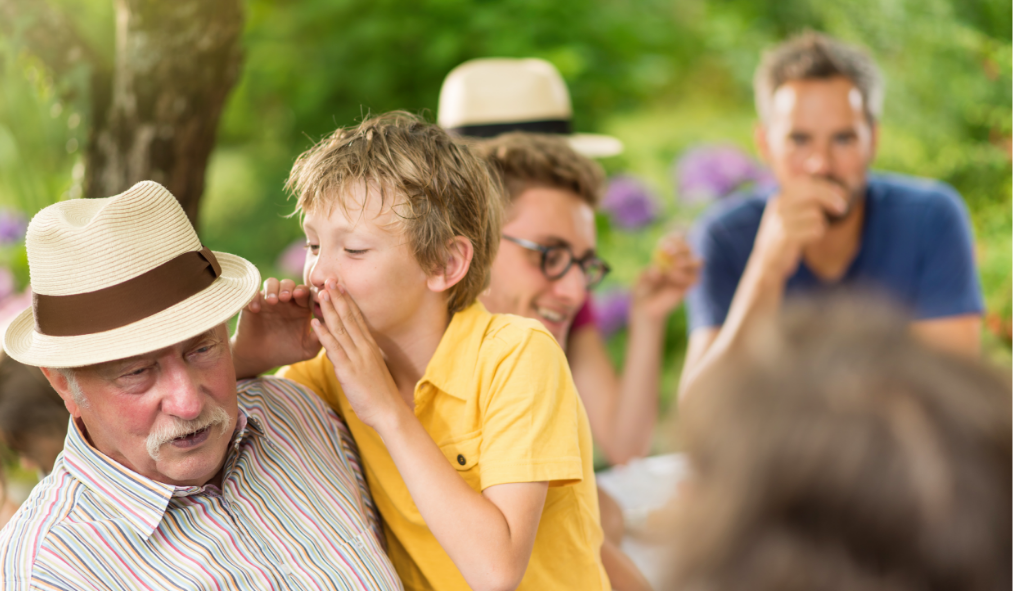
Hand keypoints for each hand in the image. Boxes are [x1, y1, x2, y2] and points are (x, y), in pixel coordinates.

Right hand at [231, 278, 320, 377]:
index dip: (315, 295)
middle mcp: (288, 301)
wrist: (260, 358)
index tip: (318, 298)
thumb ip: (320, 338)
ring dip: (275, 289)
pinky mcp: (254, 302)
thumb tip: (332, 327)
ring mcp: (270, 300)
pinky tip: (256, 309)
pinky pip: (253, 293)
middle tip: (293, 295)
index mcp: (305, 308)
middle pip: (294, 285)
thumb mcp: (307, 348)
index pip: (312, 295)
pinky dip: (254, 298)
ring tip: (274, 301)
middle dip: (295, 288)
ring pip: (274, 283)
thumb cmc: (287, 352)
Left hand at [311, 280, 404, 429]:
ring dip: (329, 309)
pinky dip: (324, 333)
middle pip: (349, 317)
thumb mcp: (372, 370)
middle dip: (338, 297)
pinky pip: (334, 348)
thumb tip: (355, 351)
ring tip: (319, 292)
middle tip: (328, 279)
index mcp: (370, 346)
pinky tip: (314, 322)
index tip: (339, 286)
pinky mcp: (348, 370)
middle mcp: (364, 347)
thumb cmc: (381, 394)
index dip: (348, 301)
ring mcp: (357, 357)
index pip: (357, 318)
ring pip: (340, 328)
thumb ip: (363, 357)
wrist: (389, 411)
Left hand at [630, 233, 701, 323]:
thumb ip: (649, 274)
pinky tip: (672, 277)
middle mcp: (679, 263)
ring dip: (686, 261)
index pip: (677, 242)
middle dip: (681, 247)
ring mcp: (685, 275)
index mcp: (667, 256)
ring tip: (673, 266)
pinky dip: (685, 276)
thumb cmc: (641, 290)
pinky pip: (694, 279)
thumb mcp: (641, 280)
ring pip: (697, 262)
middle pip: (689, 249)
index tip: (666, 239)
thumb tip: (658, 269)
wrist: (645, 308)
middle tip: (668, 251)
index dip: (675, 239)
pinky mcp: (688, 287)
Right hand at [752, 177, 847, 277]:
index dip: (826, 187)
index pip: (806, 183)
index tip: (842, 194)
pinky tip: (810, 239)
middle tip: (842, 208)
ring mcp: (780, 222)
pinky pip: (815, 229)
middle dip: (831, 198)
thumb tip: (823, 174)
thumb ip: (804, 198)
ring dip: (821, 224)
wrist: (767, 263)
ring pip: (816, 214)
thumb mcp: (788, 214)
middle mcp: (778, 207)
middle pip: (812, 193)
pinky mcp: (786, 238)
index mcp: (779, 198)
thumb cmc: (784, 237)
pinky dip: (818, 234)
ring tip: (812, 232)